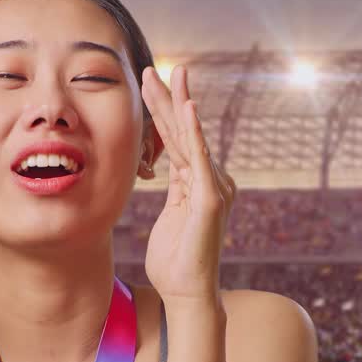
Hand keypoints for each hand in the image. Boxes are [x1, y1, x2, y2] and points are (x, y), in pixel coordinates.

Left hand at [141, 65, 235, 303]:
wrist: (188, 294)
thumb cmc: (175, 263)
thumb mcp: (169, 219)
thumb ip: (173, 194)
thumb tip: (166, 175)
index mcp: (199, 183)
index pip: (177, 140)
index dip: (162, 113)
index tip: (147, 86)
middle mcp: (211, 180)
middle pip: (184, 132)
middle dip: (169, 99)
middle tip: (156, 68)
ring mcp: (213, 188)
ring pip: (189, 138)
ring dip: (176, 105)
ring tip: (167, 76)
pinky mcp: (210, 199)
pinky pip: (199, 160)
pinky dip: (192, 134)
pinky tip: (187, 109)